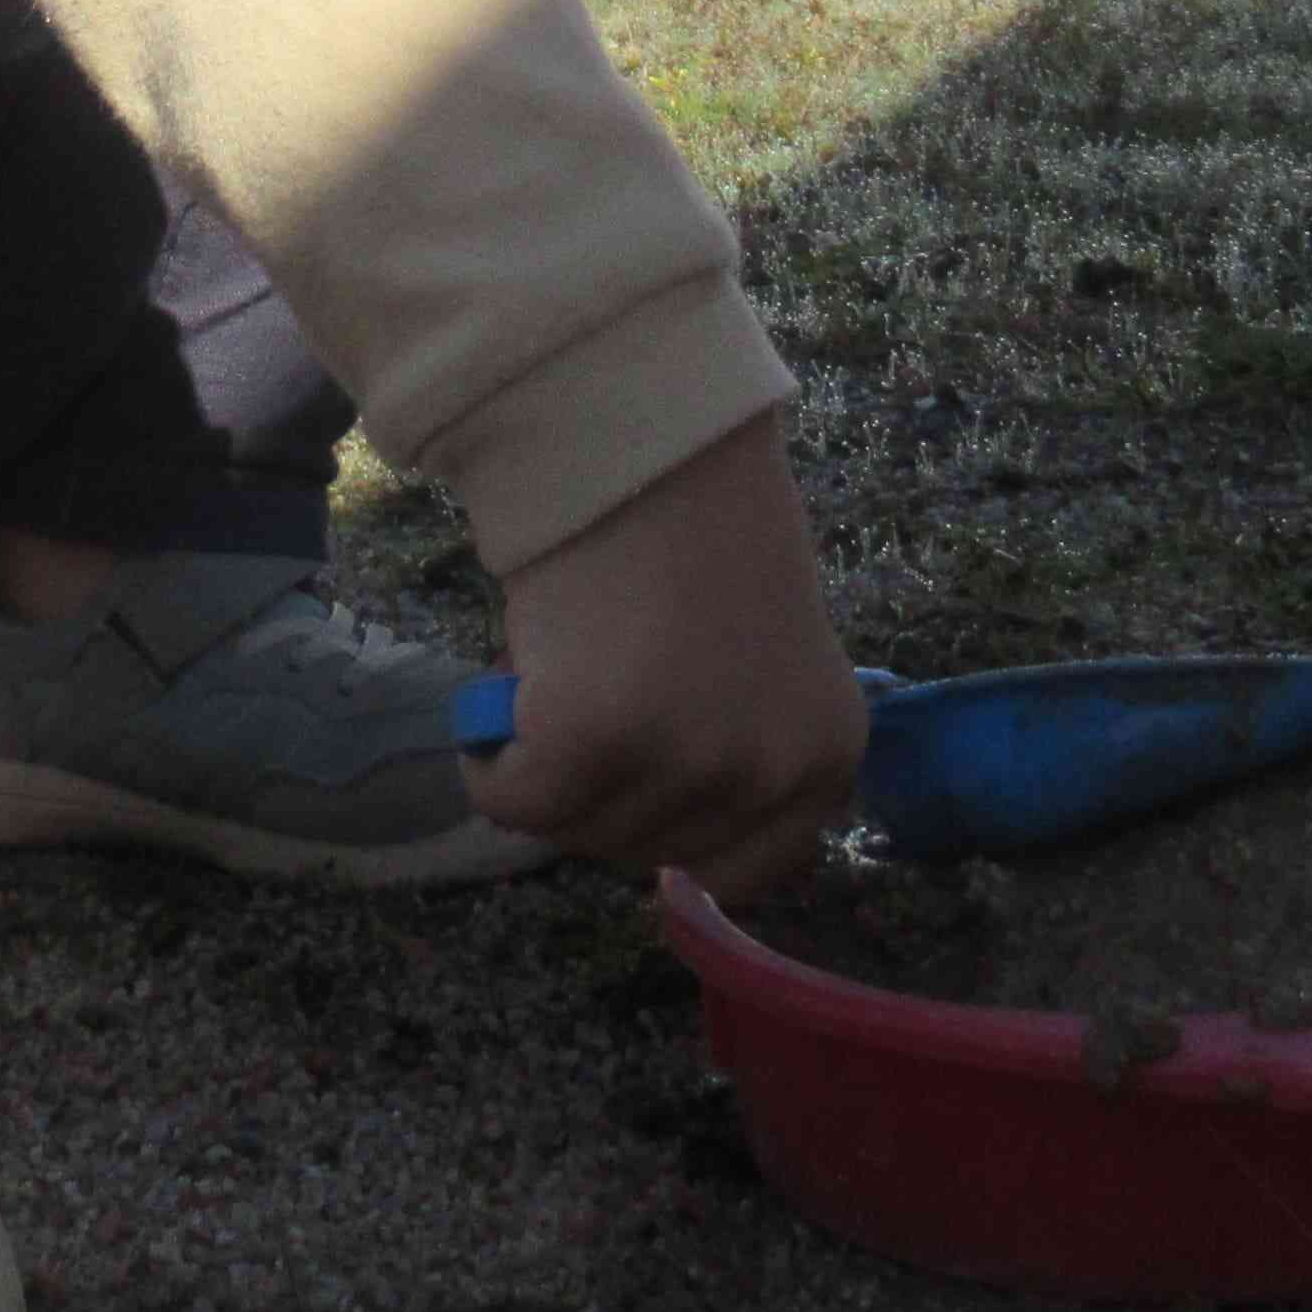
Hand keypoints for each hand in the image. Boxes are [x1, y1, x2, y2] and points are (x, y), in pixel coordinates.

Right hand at [466, 412, 862, 900]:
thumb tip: (668, 853)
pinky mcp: (594, 740)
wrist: (648, 438)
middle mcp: (770, 774)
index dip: (677, 831)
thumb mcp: (761, 670)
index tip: (640, 776)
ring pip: (574, 832)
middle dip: (602, 792)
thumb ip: (737, 754)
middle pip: (646, 855)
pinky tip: (503, 696)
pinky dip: (486, 760)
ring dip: (544, 770)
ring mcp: (686, 761)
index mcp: (825, 759)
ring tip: (558, 672)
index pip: (749, 873)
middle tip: (589, 692)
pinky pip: (512, 801)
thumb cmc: (699, 533)